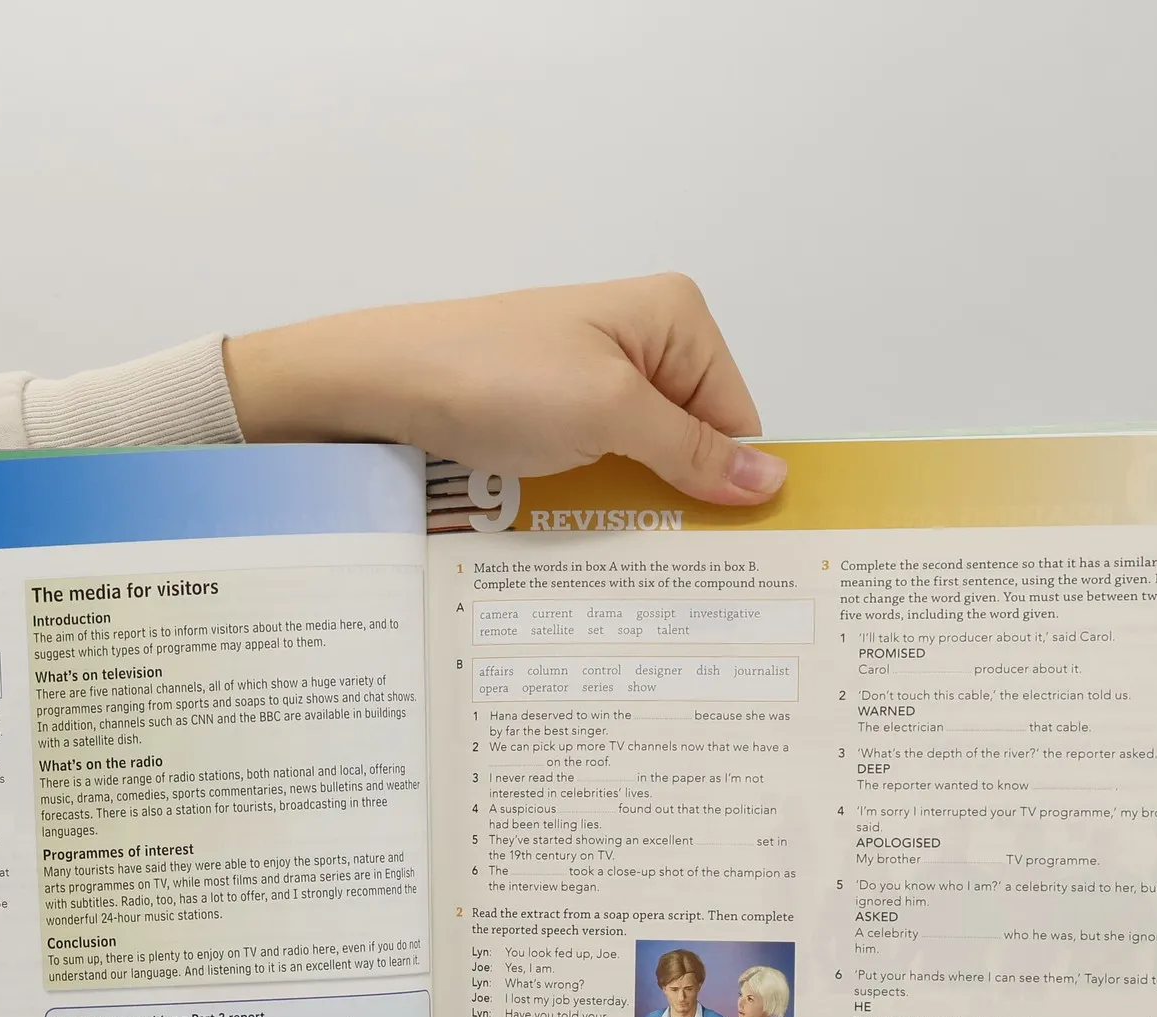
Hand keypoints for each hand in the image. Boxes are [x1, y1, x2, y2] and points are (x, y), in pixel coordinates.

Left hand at [223, 275, 785, 504]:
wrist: (385, 385)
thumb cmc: (498, 380)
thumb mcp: (611, 414)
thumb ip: (691, 451)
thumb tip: (771, 482)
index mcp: (674, 317)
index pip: (734, 416)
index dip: (728, 479)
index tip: (725, 546)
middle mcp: (641, 340)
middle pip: (692, 440)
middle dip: (681, 496)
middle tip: (671, 560)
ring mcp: (594, 378)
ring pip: (644, 461)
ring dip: (633, 506)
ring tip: (620, 549)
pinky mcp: (554, 413)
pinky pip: (599, 466)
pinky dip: (595, 500)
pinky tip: (581, 530)